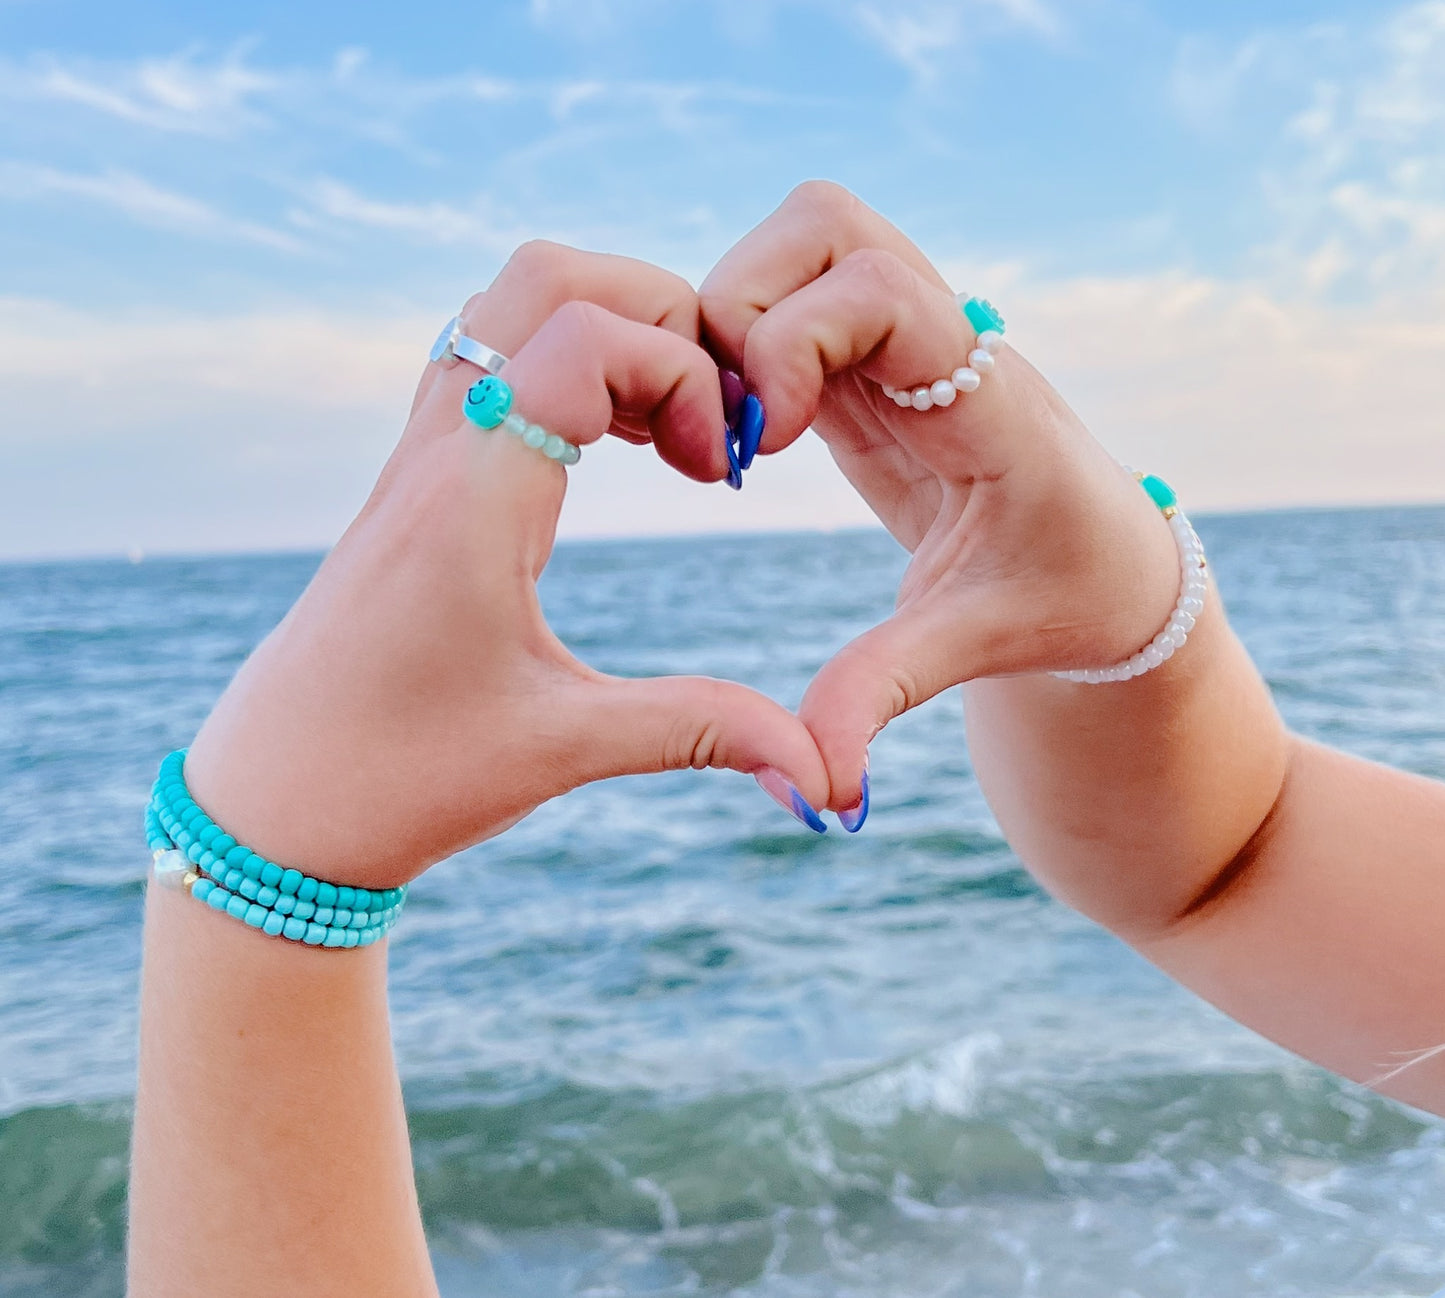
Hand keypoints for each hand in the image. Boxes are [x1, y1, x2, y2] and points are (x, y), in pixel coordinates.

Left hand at [185, 244, 829, 886]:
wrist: (273, 804)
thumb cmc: (399, 779)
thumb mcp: (562, 750)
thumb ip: (701, 732)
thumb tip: (826, 775)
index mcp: (475, 499)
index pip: (588, 335)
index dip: (683, 372)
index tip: (713, 472)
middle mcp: (437, 452)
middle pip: (547, 276)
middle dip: (657, 315)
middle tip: (702, 422)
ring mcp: (415, 456)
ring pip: (506, 304)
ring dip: (605, 328)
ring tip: (660, 429)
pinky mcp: (411, 479)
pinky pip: (484, 358)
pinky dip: (560, 361)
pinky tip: (604, 447)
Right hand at [699, 182, 1186, 810]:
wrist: (1115, 576)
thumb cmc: (1066, 603)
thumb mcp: (973, 647)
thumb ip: (882, 696)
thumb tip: (816, 785)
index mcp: (990, 398)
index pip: (881, 286)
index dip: (796, 340)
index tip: (767, 445)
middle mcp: (951, 343)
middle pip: (826, 222)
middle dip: (745, 301)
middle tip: (734, 422)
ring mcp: (912, 344)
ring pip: (806, 244)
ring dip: (740, 315)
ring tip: (732, 430)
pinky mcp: (880, 366)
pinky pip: (800, 303)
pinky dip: (746, 345)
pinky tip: (742, 438)